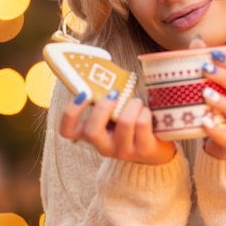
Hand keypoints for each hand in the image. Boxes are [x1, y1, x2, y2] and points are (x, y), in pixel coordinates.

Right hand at [59, 91, 176, 164]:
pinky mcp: (143, 151)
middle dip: (104, 107)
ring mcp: (123, 151)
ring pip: (124, 122)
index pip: (68, 131)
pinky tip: (146, 113)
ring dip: (132, 104)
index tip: (83, 94)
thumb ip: (105, 101)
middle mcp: (103, 146)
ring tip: (137, 103)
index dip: (70, 113)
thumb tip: (103, 74)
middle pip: (92, 131)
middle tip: (115, 94)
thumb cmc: (131, 123)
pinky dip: (145, 111)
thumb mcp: (114, 113)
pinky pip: (142, 123)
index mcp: (91, 135)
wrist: (157, 146)